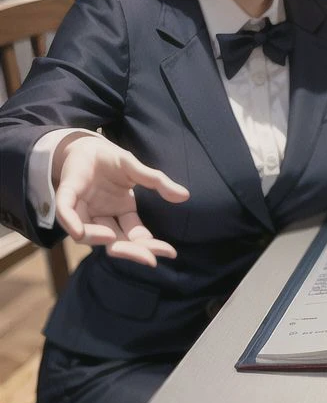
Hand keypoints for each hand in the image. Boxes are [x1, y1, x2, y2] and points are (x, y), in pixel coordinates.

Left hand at [54, 135, 188, 265]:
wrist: (86, 144)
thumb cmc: (111, 159)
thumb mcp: (136, 170)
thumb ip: (157, 182)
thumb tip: (185, 196)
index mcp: (122, 212)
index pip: (138, 236)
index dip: (152, 245)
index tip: (170, 252)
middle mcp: (104, 217)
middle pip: (118, 242)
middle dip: (132, 252)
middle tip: (148, 259)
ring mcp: (85, 211)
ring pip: (91, 235)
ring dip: (101, 239)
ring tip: (110, 237)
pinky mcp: (66, 197)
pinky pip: (67, 213)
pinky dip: (72, 223)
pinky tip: (80, 232)